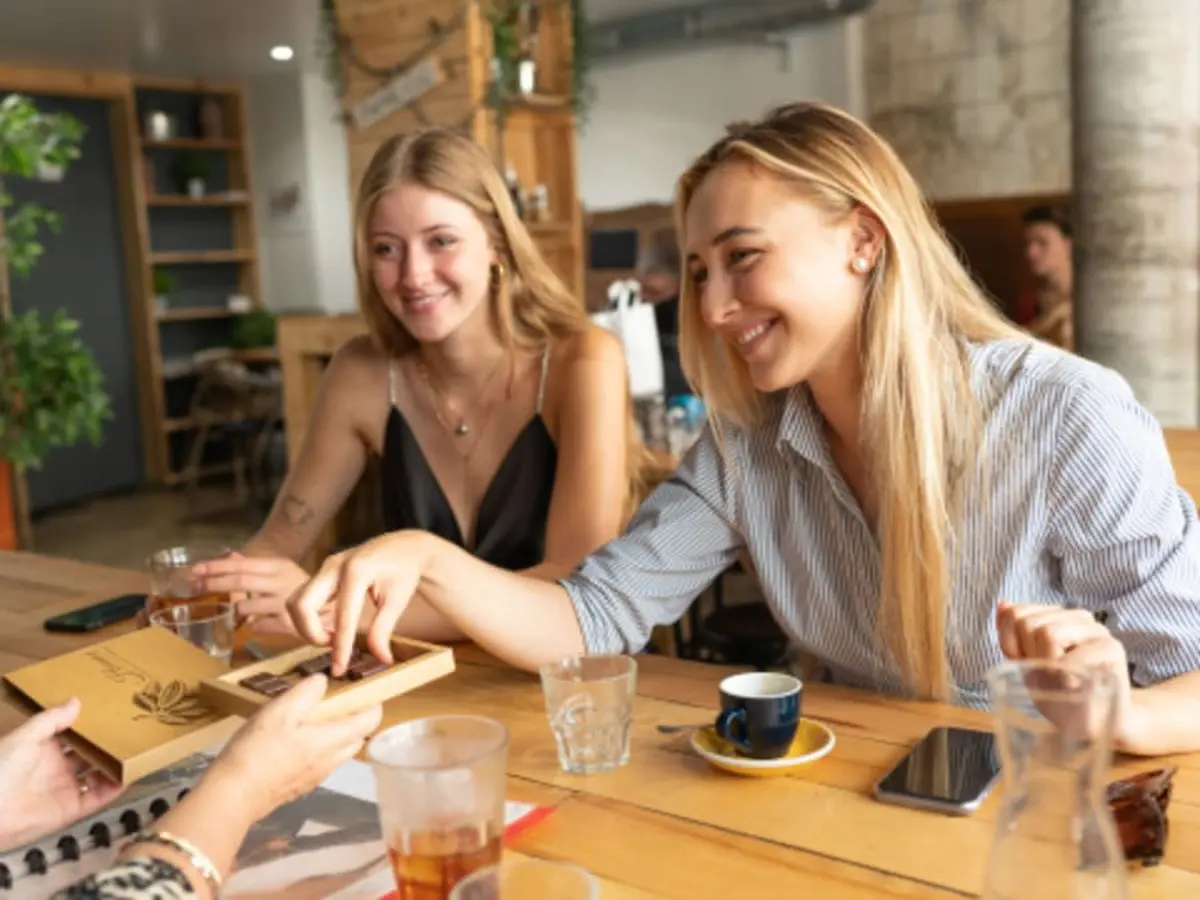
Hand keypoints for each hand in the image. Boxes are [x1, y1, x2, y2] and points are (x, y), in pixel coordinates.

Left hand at [0, 698, 123, 851]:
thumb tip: (76, 701)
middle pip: (89, 754)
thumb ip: (51, 721)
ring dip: (115, 765)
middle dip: (107, 744)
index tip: (110, 711)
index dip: (90, 724)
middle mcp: (56, 768)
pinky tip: (129, 775)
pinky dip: (115, 788)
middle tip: (131, 729)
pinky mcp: (70, 809)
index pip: (72, 734)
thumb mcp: (23, 738)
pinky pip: (98, 797)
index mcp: (43, 749)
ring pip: (98, 775)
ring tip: (136, 750)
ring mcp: (64, 788)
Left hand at [192, 552, 309, 634]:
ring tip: (232, 611)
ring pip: (245, 608)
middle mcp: (281, 583)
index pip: (241, 565)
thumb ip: (254, 565)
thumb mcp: (280, 571)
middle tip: (193, 586)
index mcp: (279, 566)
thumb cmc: (303, 588)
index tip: (195, 570)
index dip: (216, 567)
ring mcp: (284, 605)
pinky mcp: (287, 626)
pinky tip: (258, 623)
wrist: (335, 608)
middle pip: (240, 581)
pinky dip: (252, 626)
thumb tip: (228, 555)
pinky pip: (257, 627)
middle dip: (213, 584)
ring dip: (234, 610)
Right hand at [205, 675, 381, 826]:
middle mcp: (331, 761)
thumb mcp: (279, 711)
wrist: (233, 796)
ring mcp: (316, 776)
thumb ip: (306, 692)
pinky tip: (294, 741)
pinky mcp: (301, 786)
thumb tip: (323, 681)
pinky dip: (320, 749)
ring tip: (312, 718)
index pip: (370, 721)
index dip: (374, 704)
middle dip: (355, 718)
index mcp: (332, 740)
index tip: (366, 689)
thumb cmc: (258, 750)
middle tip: (336, 701)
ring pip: (340, 752)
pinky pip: (322, 763)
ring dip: (336, 734)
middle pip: (357, 737)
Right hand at [288, 531, 429, 675]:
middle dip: (310, 633)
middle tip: (333, 646)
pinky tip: (332, 627)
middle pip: (301, 604)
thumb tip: (381, 659)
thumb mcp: (398, 600)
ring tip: (333, 637)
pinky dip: (309, 618)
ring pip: (296, 601)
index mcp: (357, 571)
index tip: (339, 669)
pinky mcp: (322, 573)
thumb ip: (384, 630)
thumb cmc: (404, 570)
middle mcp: (334, 566)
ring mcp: (325, 567)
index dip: (340, 646)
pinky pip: (303, 598)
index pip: (342, 616)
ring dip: (307, 626)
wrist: (404, 546)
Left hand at [996, 602, 1133, 739]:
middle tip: (1049, 676)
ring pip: (1048, 633)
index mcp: (1057, 615)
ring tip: (1062, 679)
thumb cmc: (1059, 693)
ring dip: (1046, 665)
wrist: (1094, 724)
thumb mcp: (1025, 664)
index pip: (1014, 613)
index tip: (1028, 665)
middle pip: (1028, 623)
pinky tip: (1073, 685)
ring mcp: (1097, 630)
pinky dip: (1063, 675)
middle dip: (1029, 655)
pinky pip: (1070, 656)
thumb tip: (1003, 604)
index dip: (1011, 644)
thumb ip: (1012, 634)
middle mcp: (1078, 617)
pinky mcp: (1112, 649)